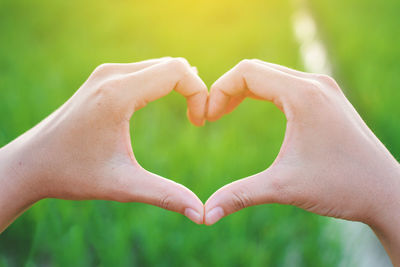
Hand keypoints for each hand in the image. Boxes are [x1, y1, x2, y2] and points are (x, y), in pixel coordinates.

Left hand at [0, 57, 207, 231]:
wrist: (31, 163)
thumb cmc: (72, 173)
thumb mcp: (122, 185)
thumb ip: (165, 196)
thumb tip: (201, 214)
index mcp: (117, 94)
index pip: (176, 71)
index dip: (199, 92)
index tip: (200, 122)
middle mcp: (111, 75)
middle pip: (171, 64)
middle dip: (193, 89)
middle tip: (198, 119)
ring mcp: (105, 74)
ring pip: (159, 66)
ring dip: (179, 85)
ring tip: (190, 114)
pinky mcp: (102, 80)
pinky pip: (144, 71)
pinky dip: (163, 83)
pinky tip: (165, 104)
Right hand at [204, 59, 399, 262]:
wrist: (385, 192)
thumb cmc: (341, 187)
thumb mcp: (284, 188)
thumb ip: (241, 195)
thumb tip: (206, 214)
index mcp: (303, 95)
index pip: (247, 72)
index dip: (219, 91)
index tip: (206, 118)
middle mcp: (314, 83)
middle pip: (256, 69)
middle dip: (227, 89)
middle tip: (211, 116)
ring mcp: (322, 88)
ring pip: (270, 74)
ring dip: (243, 90)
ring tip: (223, 112)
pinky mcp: (326, 98)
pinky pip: (284, 83)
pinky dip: (261, 92)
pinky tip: (251, 108)